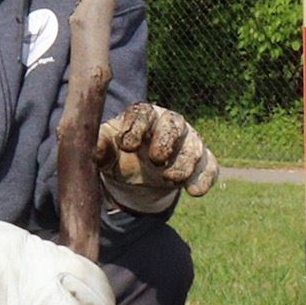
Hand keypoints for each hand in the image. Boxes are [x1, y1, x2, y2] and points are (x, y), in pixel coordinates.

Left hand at [95, 103, 217, 213]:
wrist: (138, 176)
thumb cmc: (120, 154)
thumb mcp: (107, 150)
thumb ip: (100, 146)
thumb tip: (95, 149)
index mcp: (144, 116)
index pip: (143, 112)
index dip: (137, 126)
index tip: (127, 145)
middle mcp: (170, 124)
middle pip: (174, 123)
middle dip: (166, 140)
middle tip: (155, 159)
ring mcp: (189, 143)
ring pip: (194, 145)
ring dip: (185, 162)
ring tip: (171, 179)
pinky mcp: (201, 163)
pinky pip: (209, 167)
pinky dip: (205, 178)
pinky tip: (195, 191)